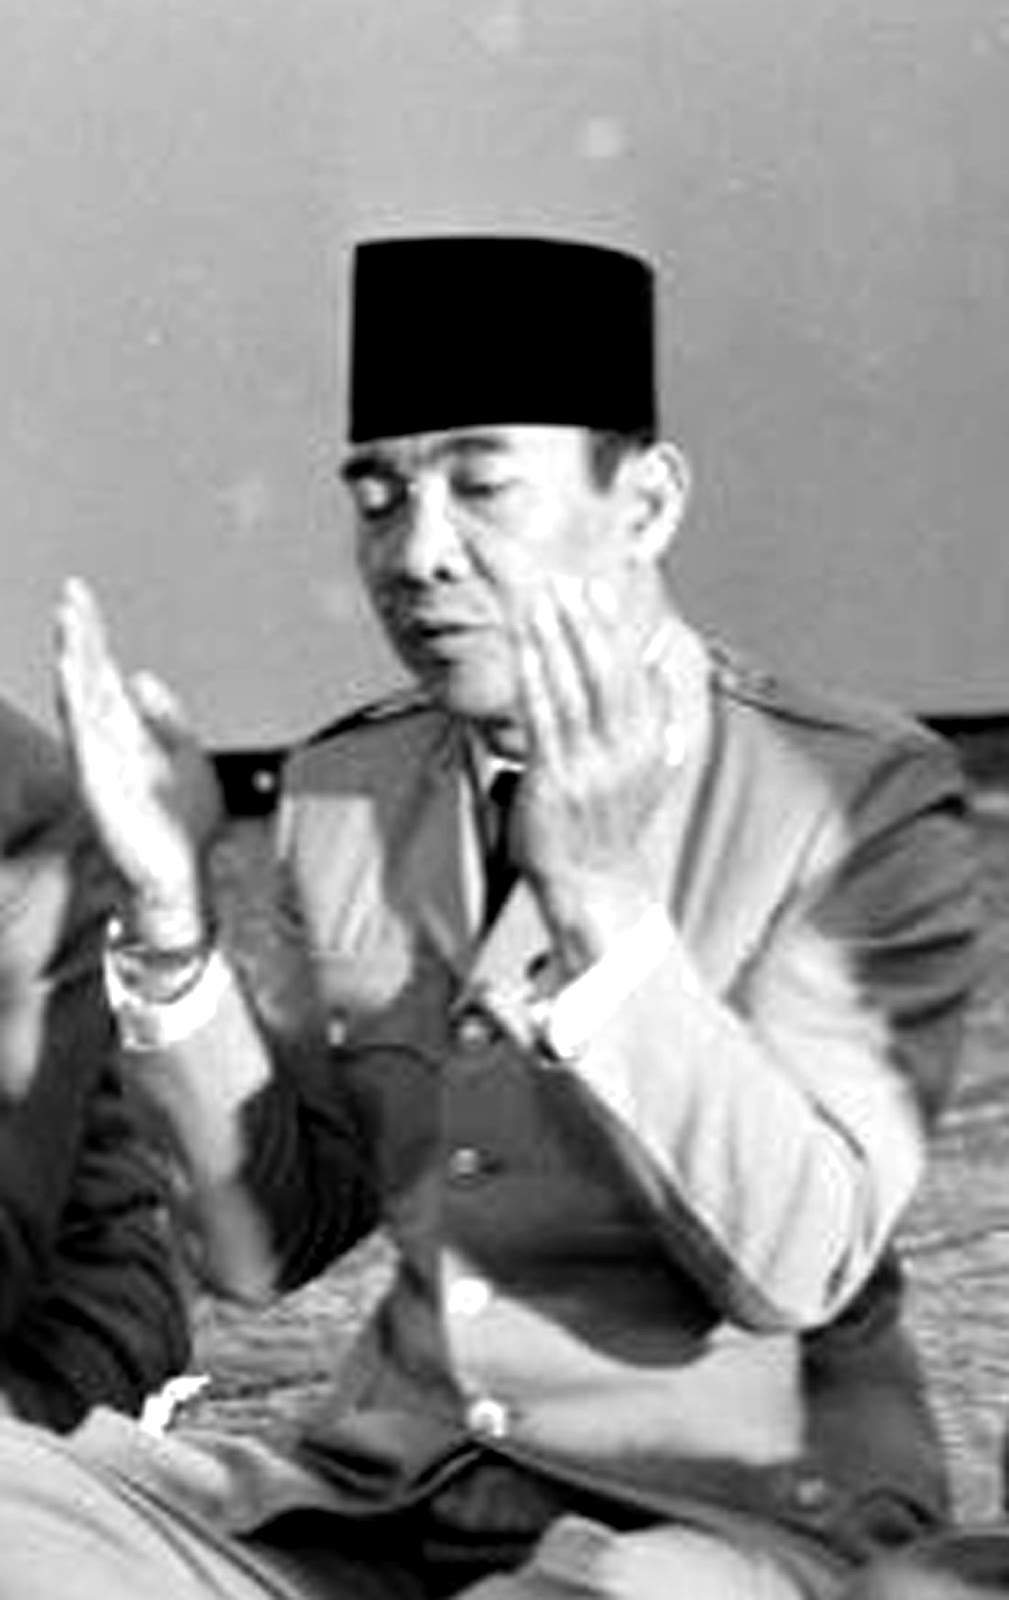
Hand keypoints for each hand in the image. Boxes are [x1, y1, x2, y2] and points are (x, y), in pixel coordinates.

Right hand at [54, 578, 222, 945]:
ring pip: (83, 700)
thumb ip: (164, 717)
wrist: (180, 882)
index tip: (79, 595)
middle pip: (89, 680)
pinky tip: (69, 673)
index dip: (91, 636)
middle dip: (79, 637)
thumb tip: (141, 677)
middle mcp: (109, 745)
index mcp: (126, 736)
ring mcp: (102, 763)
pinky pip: (83, 736)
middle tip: (70, 593)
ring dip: (74, 657)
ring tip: (67, 618)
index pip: (102, 676)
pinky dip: (76, 702)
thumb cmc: (178, 833)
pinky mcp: (100, 783)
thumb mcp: (184, 760)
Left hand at [510, 575, 681, 968]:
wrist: (596, 885)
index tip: (599, 585)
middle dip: (585, 624)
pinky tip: (523, 652)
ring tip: (539, 602)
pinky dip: (534, 681)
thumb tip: (658, 649)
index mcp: (650, 740)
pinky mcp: (555, 780)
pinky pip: (544, 719)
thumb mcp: (654, 763)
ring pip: (573, 689)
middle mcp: (625, 749)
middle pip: (606, 671)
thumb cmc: (615, 820)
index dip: (614, 625)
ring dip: (555, 642)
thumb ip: (659, 705)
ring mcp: (590, 765)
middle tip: (566, 582)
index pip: (633, 668)